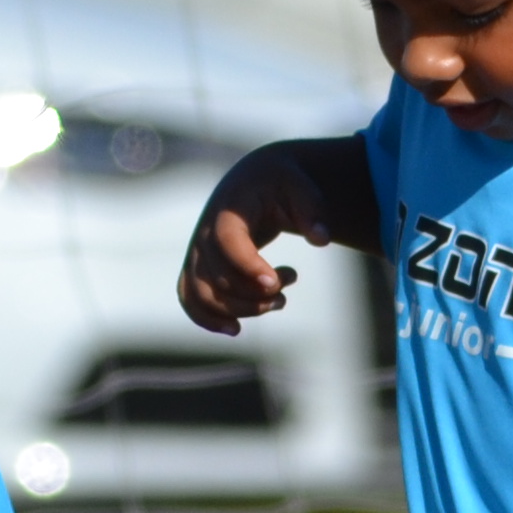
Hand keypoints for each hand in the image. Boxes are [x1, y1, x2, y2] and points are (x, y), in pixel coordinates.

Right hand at [179, 147, 342, 334]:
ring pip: (204, 294)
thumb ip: (313, 210)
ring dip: (242, 309)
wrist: (253, 183)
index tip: (275, 283)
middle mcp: (204, 233)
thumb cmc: (279, 184)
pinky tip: (236, 329)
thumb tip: (321, 238)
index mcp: (228, 211)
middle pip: (218, 277)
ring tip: (279, 301)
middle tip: (291, 280)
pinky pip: (190, 299)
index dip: (247, 266)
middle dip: (257, 293)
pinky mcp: (197, 268)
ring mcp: (197, 253)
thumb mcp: (300, 187)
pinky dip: (207, 319)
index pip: (227, 242)